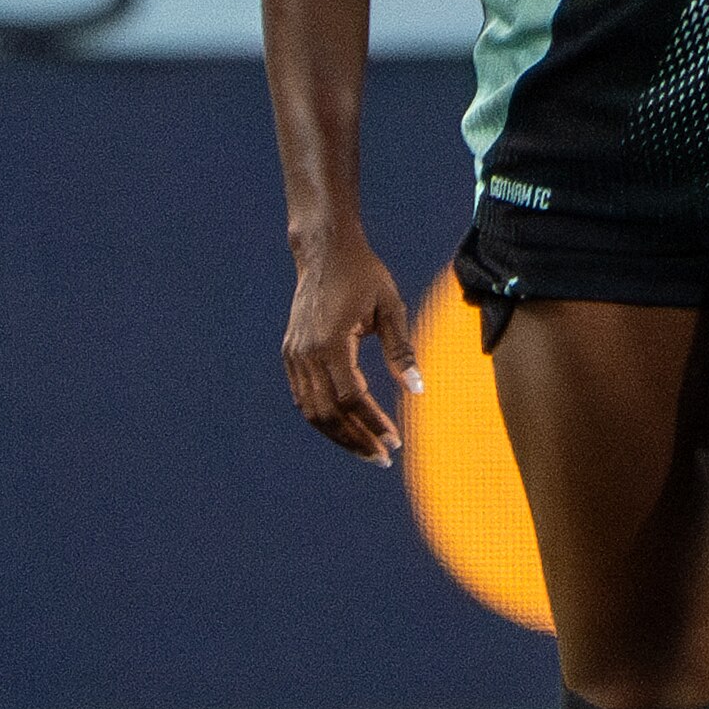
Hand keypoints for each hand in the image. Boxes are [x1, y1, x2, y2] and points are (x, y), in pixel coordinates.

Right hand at [282, 234, 422, 465]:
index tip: (395, 441)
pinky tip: (346, 427)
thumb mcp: (391, 308)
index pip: (352, 398)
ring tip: (366, 450)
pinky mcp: (291, 353)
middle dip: (356, 440)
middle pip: (328, 413)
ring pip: (312, 411)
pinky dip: (324, 417)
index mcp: (331, 342)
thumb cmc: (364, 275)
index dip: (373, 424)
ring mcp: (294, 354)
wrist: (325, 250)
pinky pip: (304, 397)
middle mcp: (307, 353)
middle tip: (382, 458)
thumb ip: (402, 352)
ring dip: (339, 435)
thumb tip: (418, 391)